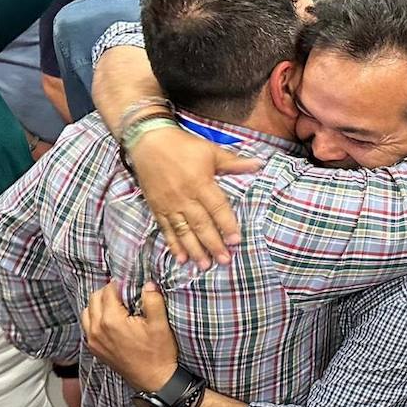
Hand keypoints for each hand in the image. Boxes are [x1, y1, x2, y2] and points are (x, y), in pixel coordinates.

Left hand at [81, 281, 178, 392]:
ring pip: (87, 312)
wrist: (154, 380)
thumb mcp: (160, 325)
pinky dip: (95, 318)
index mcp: (111, 321)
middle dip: (108, 292)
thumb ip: (153, 301)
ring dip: (99, 304)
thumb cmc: (158, 354)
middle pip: (94, 298)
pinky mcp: (95, 349)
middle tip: (124, 292)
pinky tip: (110, 320)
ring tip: (116, 305)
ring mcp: (93, 340)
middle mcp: (97, 329)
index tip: (130, 283)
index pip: (108, 291)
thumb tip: (148, 284)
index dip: (119, 284)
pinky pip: (88, 326)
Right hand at [128, 125, 262, 268]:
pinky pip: (166, 229)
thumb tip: (259, 164)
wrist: (148, 141)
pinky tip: (181, 258)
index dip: (227, 225)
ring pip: (184, 231)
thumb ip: (234, 162)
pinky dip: (173, 244)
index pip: (217, 208)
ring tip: (205, 265)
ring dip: (195, 250)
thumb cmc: (183, 145)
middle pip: (201, 224)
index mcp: (201, 183)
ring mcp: (169, 204)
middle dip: (213, 244)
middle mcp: (184, 197)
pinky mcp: (156, 207)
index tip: (236, 241)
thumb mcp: (211, 151)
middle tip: (224, 260)